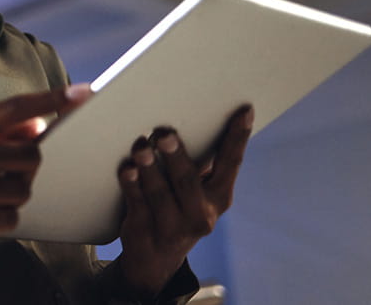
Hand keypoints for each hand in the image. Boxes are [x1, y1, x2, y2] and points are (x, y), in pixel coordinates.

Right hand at [0, 84, 91, 280]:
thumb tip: (36, 128)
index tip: (82, 93)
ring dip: (13, 198)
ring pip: (23, 189)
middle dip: (26, 170)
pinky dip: (2, 221)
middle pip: (30, 154)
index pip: (15, 108)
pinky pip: (10, 218)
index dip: (52, 100)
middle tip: (1, 178)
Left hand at [117, 105, 252, 295]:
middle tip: (164, 133)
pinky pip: (137, 205)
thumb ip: (196, 161)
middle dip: (176, 155)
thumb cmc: (177, 206)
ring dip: (149, 168)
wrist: (155, 259)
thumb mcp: (195, 190)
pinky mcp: (145, 232)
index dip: (238, 137)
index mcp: (219, 197)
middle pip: (188, 181)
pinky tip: (126, 169)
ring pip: (160, 193)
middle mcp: (200, 214)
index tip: (243, 110)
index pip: (231, 163)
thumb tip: (187, 114)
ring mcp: (173, 227)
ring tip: (140, 147)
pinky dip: (131, 185)